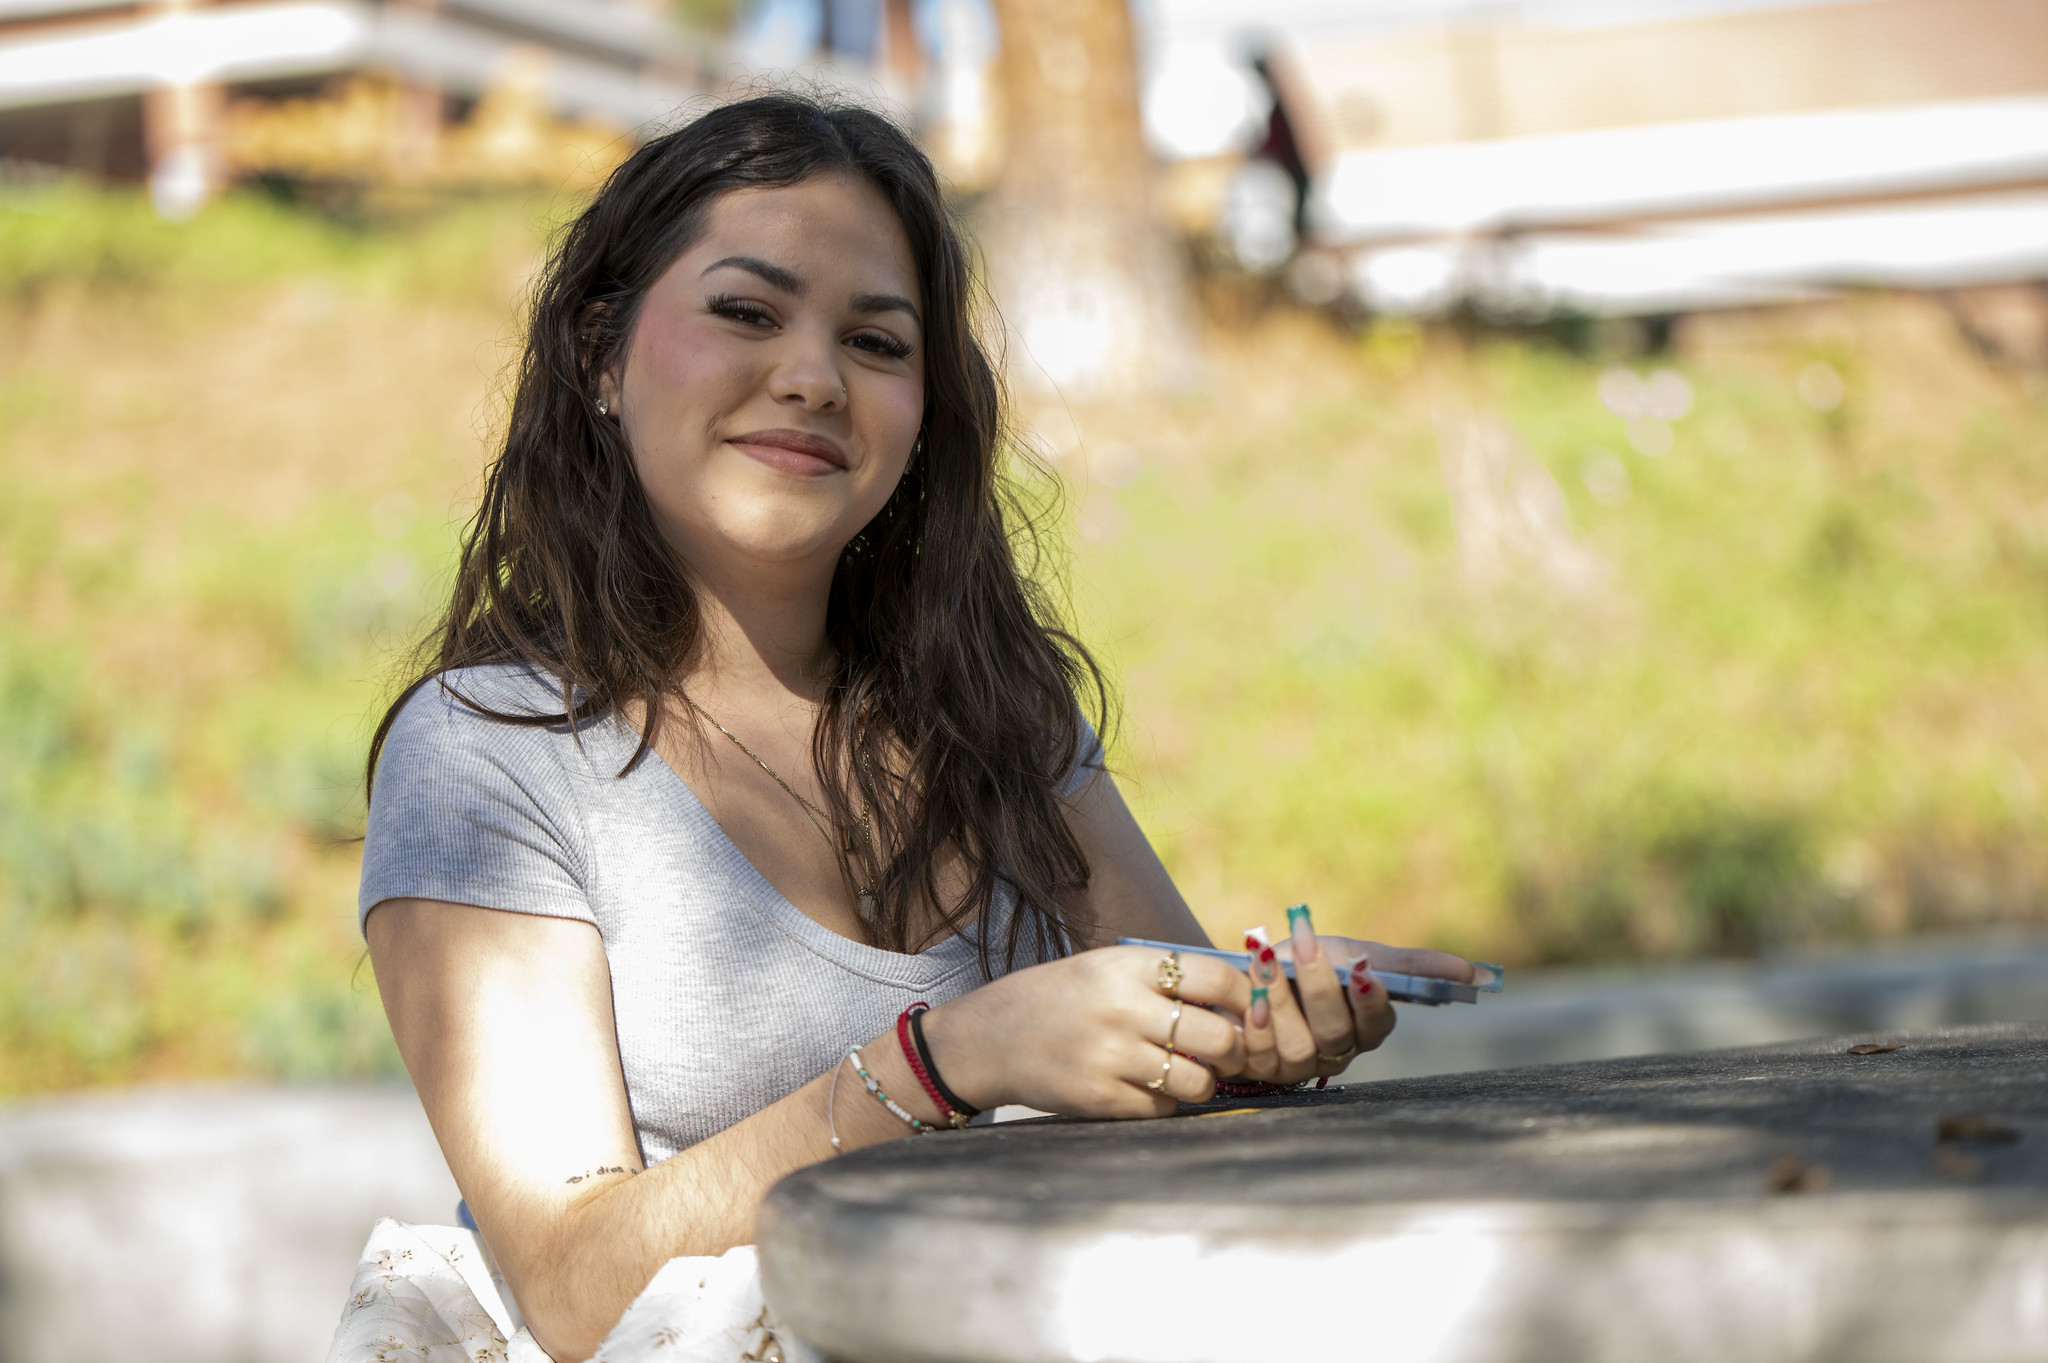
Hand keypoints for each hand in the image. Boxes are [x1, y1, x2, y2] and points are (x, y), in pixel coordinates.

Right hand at [921, 946, 1250, 1117]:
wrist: (989, 1037)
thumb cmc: (1061, 999)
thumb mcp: (1107, 967)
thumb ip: (1165, 979)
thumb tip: (1244, 997)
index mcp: (1128, 966)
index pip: (1218, 979)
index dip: (1248, 998)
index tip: (1252, 1010)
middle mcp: (1122, 1008)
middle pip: (1220, 1036)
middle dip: (1233, 1050)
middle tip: (1225, 1052)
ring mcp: (1109, 1055)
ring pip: (1198, 1081)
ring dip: (1203, 1082)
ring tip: (1186, 1073)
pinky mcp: (1098, 1097)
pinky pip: (1162, 1108)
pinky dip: (1165, 1102)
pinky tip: (1146, 1087)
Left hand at [1234, 912, 1477, 1084]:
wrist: (1242, 973)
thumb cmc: (1308, 963)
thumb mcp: (1354, 952)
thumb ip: (1412, 964)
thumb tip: (1479, 973)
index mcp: (1365, 1028)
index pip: (1378, 1022)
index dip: (1371, 1000)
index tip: (1363, 968)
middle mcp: (1336, 1052)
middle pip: (1336, 1031)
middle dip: (1320, 988)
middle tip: (1308, 946)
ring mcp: (1298, 1065)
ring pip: (1298, 1044)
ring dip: (1282, 998)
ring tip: (1266, 959)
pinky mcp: (1260, 1069)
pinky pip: (1261, 1054)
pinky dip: (1256, 1021)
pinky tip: (1250, 997)